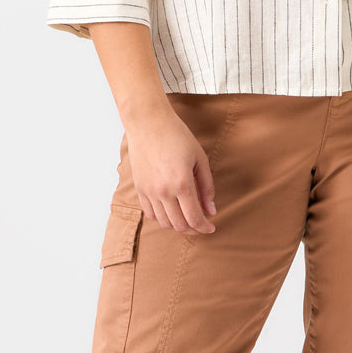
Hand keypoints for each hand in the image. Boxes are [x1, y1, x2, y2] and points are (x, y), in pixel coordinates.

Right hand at [125, 105, 218, 233]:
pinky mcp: (140, 188)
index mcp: (182, 183)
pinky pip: (150, 213)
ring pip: (164, 222)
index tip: (211, 227)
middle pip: (179, 224)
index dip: (204, 227)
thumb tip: (211, 210)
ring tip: (187, 219)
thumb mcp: (199, 159)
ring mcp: (149, 191)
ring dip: (178, 225)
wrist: (148, 123)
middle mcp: (164, 191)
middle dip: (193, 229)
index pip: (194, 218)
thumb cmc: (176, 136)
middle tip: (201, 225)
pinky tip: (171, 212)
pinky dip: (162, 218)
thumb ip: (206, 187)